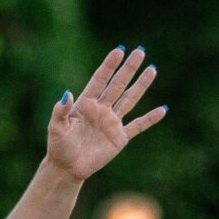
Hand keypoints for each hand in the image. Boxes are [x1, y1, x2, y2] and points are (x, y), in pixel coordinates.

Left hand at [44, 47, 165, 183]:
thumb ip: (60, 111)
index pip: (99, 80)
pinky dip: (150, 119)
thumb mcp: (55, 128)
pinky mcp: (120, 137)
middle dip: (129, 69)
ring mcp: (112, 122)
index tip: (119, 51)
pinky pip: (138, 126)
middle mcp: (101, 109)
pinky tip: (163, 109)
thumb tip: (67, 94)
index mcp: (85, 103)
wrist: (67, 168)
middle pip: (118, 85)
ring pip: (130, 99)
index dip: (109, 66)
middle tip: (140, 51)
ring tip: (152, 69)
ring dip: (141, 85)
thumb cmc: (58, 147)